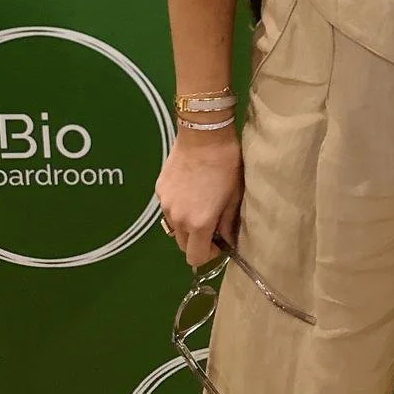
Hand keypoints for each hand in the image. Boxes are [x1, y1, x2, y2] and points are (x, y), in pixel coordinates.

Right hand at [155, 127, 242, 267]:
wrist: (204, 135)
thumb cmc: (226, 165)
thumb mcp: (234, 196)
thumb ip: (228, 224)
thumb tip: (228, 241)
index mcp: (199, 223)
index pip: (196, 258)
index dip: (209, 254)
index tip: (218, 242)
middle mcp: (178, 219)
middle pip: (182, 246)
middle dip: (197, 241)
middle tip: (211, 224)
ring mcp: (165, 205)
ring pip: (174, 227)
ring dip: (186, 225)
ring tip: (200, 204)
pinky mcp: (159, 190)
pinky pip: (168, 209)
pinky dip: (178, 208)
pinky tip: (190, 189)